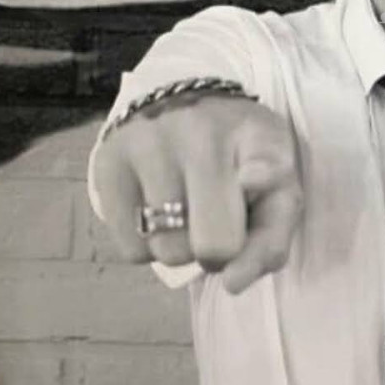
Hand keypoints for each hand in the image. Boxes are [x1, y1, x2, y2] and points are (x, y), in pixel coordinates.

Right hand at [91, 94, 302, 293]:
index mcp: (256, 134)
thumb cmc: (240, 159)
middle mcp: (200, 132)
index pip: (262, 161)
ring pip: (168, 252)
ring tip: (188, 210)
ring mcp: (147, 144)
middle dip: (222, 251)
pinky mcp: (107, 164)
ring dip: (183, 248)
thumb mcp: (277, 188)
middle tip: (221, 223)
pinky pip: (131, 250)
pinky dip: (149, 245)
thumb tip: (234, 282)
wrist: (184, 103)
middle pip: (214, 243)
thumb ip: (272, 238)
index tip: (253, 180)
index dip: (260, 177)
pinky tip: (157, 209)